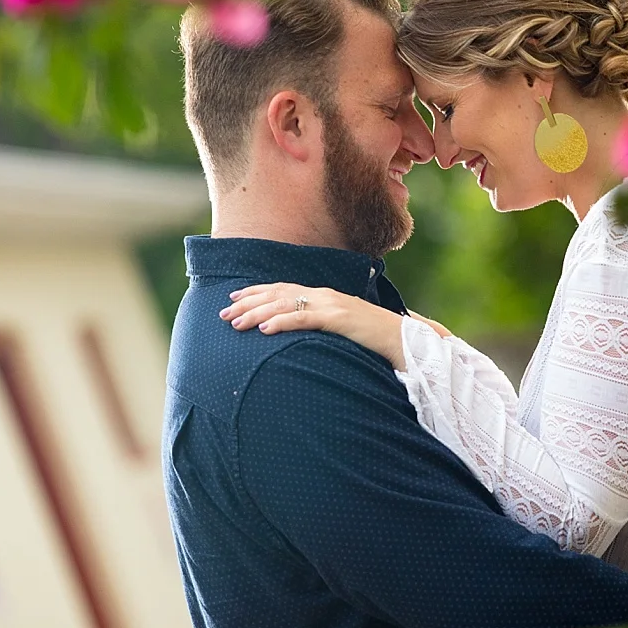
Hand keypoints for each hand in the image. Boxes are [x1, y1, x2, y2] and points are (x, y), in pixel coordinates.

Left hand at [221, 282, 406, 369]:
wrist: (404, 339)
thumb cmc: (374, 337)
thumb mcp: (343, 327)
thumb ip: (322, 324)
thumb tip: (300, 331)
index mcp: (325, 295)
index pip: (283, 288)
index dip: (257, 291)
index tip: (233, 296)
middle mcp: (325, 295)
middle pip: (278, 293)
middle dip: (248, 301)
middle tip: (223, 313)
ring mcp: (333, 305)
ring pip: (286, 304)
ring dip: (257, 313)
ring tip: (235, 323)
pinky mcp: (340, 319)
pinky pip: (304, 318)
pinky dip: (282, 322)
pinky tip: (264, 330)